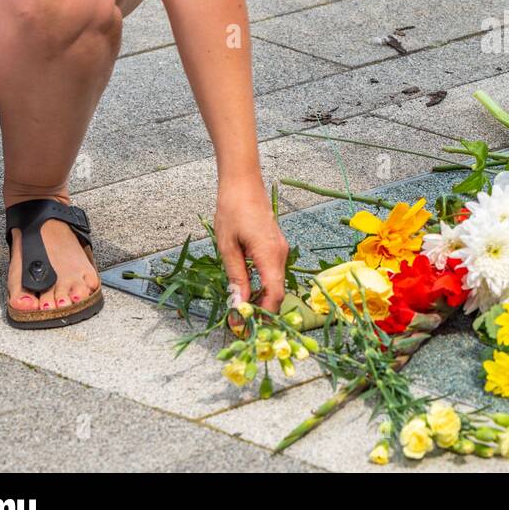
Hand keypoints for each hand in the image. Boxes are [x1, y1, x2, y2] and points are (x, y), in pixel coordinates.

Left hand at [215, 178, 288, 312]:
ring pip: (276, 283)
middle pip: (277, 292)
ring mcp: (281, 250)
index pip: (274, 294)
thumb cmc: (232, 210)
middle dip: (261, 311)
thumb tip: (238, 306)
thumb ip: (236, 277)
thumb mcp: (228, 247)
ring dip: (261, 299)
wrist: (243, 183)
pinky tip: (247, 290)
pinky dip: (263, 286)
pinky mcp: (276, 246)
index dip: (263, 314)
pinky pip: (273, 272)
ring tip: (240, 309)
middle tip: (238, 323)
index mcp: (269, 255)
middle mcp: (281, 254)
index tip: (244, 326)